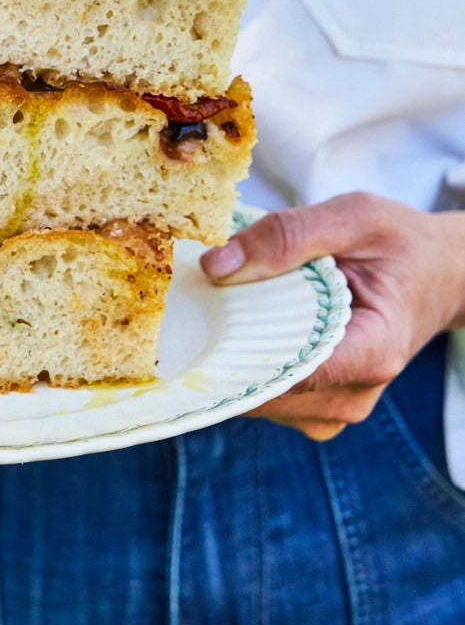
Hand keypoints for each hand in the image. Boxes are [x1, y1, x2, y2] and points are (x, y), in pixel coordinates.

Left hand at [200, 193, 464, 440]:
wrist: (435, 273)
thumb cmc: (399, 243)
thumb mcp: (353, 218)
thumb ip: (287, 236)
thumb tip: (215, 266)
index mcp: (373, 351)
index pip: (289, 372)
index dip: (232, 354)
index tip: (189, 323)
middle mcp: (355, 394)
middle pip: (264, 387)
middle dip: (221, 348)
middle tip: (193, 302)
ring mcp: (335, 407)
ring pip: (255, 396)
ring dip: (228, 355)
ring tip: (220, 305)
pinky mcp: (317, 404)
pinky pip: (263, 392)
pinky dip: (241, 359)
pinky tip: (237, 322)